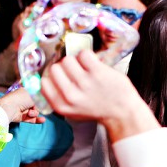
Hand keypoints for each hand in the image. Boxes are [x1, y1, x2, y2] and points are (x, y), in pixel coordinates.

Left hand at [0, 87, 45, 123]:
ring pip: (35, 112)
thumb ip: (42, 97)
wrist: (8, 109)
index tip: (46, 100)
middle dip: (38, 107)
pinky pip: (32, 119)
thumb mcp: (34, 95)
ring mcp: (23, 109)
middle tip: (36, 107)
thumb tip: (48, 99)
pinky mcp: (22, 117)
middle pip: (37, 104)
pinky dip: (37, 119)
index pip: (36, 94)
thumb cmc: (20, 99)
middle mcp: (24, 100)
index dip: (41, 97)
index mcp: (26, 92)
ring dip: (35, 113)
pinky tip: (43, 120)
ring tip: (30, 113)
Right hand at [41, 50, 159, 141]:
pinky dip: (87, 56)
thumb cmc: (98, 110)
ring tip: (86, 69)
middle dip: (65, 68)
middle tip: (76, 72)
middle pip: (55, 68)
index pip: (44, 82)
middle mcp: (70, 95)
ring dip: (76, 61)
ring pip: (68, 59)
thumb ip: (59, 97)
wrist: (123, 112)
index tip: (63, 76)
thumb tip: (48, 78)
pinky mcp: (97, 73)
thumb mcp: (72, 112)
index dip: (54, 76)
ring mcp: (84, 83)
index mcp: (62, 105)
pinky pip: (83, 54)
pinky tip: (93, 64)